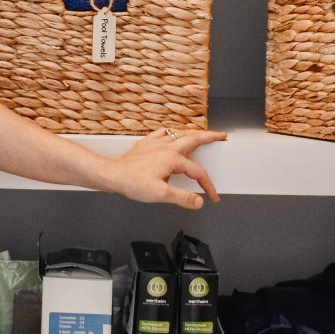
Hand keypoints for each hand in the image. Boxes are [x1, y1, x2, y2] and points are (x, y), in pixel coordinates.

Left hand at [100, 128, 227, 210]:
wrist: (113, 174)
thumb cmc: (133, 183)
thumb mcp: (161, 195)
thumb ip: (183, 198)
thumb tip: (198, 201)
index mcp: (173, 159)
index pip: (198, 172)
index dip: (208, 185)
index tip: (212, 197)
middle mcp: (166, 147)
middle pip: (193, 139)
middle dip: (209, 137)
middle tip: (221, 136)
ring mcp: (156, 143)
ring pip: (179, 133)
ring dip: (193, 133)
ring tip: (201, 135)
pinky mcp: (147, 143)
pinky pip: (163, 133)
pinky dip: (172, 133)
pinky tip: (171, 135)